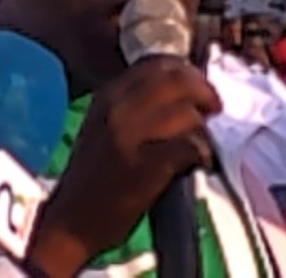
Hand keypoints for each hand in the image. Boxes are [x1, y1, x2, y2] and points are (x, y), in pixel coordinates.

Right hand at [30, 57, 221, 274]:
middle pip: (178, 81)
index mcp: (108, 95)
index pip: (158, 63)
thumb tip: (183, 89)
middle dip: (204, 92)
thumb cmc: (92, 177)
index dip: (188, 72)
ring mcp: (131, 136)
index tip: (200, 87)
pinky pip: (189, 147)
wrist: (70, 222)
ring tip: (202, 146)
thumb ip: (136, 104)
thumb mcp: (105, 126)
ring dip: (204, 130)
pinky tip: (198, 164)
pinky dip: (202, 154)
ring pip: (188, 114)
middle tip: (215, 108)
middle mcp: (118, 108)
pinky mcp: (146, 166)